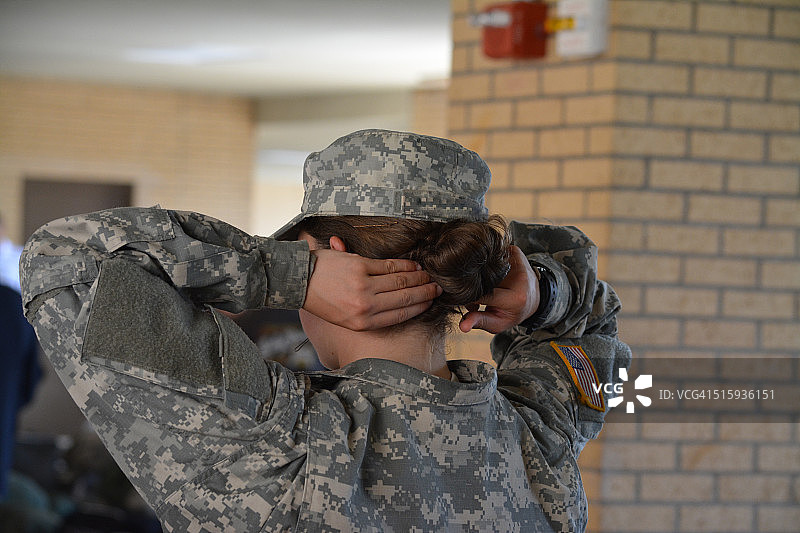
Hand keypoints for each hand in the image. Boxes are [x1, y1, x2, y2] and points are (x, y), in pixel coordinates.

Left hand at [303, 248, 441, 330]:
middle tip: (437, 287)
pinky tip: (414, 264)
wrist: (299, 281)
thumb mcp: (343, 318)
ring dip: (418, 277)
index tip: (430, 302)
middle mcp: (365, 308)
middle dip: (424, 293)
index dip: (419, 308)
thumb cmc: (322, 300)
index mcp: (362, 323)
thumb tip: (395, 311)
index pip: (399, 315)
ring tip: (429, 275)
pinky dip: (405, 265)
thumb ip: (369, 314)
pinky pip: (389, 266)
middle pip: (405, 299)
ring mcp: (363, 287)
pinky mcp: (359, 268)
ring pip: (400, 282)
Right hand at [459, 245, 538, 333]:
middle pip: (482, 277)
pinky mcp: (515, 251)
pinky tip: (487, 272)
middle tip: (472, 293)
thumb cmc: (512, 312)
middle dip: (472, 285)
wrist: (533, 296)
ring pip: (484, 264)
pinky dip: (485, 263)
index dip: (468, 298)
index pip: (482, 295)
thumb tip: (462, 326)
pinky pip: (490, 254)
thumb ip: (479, 322)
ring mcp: (517, 262)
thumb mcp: (498, 323)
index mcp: (515, 298)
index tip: (461, 300)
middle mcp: (518, 278)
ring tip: (482, 284)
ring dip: (478, 274)